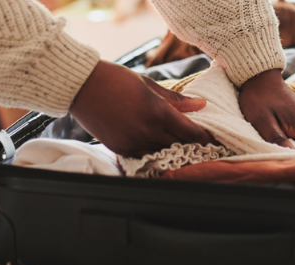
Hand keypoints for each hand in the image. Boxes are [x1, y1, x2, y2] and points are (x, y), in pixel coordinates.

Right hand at [70, 60, 216, 157]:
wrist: (82, 86)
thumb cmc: (116, 79)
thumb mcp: (149, 85)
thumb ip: (176, 99)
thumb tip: (201, 104)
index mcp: (157, 112)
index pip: (190, 131)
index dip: (204, 136)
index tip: (212, 136)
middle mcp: (146, 130)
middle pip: (179, 145)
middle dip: (192, 144)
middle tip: (202, 143)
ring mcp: (133, 142)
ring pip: (162, 152)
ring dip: (173, 149)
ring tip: (183, 146)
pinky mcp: (120, 149)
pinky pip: (144, 155)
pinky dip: (154, 151)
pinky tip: (160, 146)